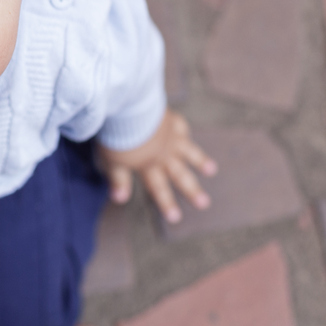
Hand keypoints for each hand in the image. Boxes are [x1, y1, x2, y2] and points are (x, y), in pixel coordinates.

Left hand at [98, 110, 215, 223]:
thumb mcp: (113, 160)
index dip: (166, 203)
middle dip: (192, 190)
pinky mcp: (170, 120)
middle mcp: (164, 154)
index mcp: (149, 165)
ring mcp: (170, 137)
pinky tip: (186, 135)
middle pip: (180, 174)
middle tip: (205, 203)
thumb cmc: (118, 135)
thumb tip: (120, 200)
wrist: (131, 107)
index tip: (176, 218)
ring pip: (188, 152)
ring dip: (200, 161)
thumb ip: (119, 179)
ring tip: (212, 170)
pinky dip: (184, 133)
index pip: (158, 188)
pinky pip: (180, 128)